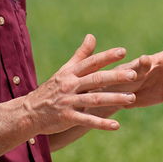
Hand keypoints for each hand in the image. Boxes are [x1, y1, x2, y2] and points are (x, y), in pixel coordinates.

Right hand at [24, 34, 139, 134]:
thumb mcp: (65, 71)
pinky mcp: (67, 117)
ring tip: (132, 98)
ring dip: (114, 99)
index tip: (123, 51)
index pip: (91, 62)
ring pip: (94, 99)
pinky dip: (101, 123)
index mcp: (71, 73)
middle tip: (134, 75)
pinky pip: (87, 120)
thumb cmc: (51, 89)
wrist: (28, 112)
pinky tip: (116, 125)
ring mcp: (68, 101)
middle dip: (115, 77)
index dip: (107, 56)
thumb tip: (92, 36)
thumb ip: (81, 55)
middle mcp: (70, 85)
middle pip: (96, 79)